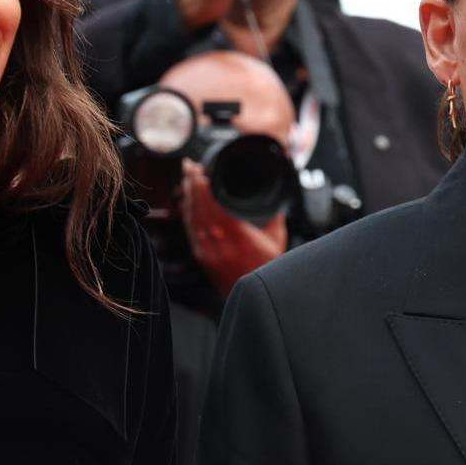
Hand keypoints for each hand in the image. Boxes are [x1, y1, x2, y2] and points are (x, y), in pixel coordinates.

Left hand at [181, 161, 287, 297]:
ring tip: (187, 178)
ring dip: (189, 196)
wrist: (255, 298)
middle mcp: (222, 245)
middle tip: (189, 166)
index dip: (207, 188)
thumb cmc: (268, 268)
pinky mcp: (203, 258)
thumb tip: (274, 196)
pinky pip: (191, 231)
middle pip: (202, 209)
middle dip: (194, 185)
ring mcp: (210, 252)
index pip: (218, 207)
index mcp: (241, 238)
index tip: (201, 172)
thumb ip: (274, 217)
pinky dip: (188, 213)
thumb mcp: (278, 240)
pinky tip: (188, 201)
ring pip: (194, 219)